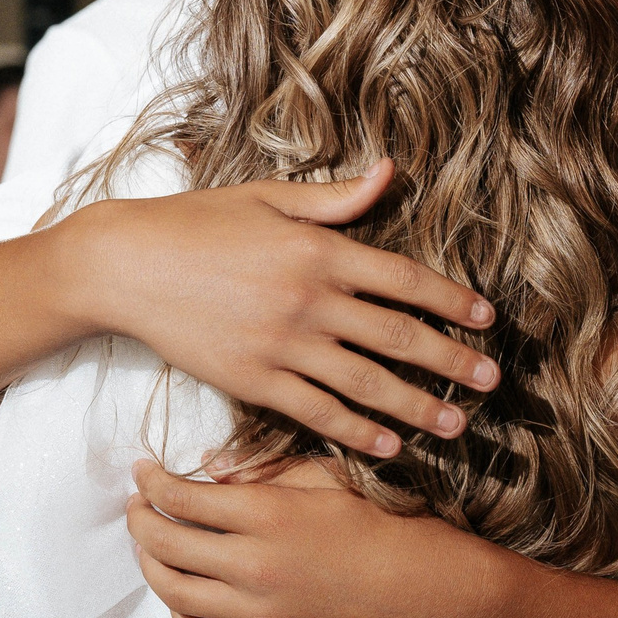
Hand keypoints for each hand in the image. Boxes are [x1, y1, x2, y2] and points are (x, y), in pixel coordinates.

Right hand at [76, 159, 499, 458]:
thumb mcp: (269, 198)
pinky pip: (316, 412)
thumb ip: (335, 197)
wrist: (126, 266)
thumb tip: (391, 171)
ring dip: (416, 407)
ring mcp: (282, 345)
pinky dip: (356, 431)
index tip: (486, 319)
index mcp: (318, 250)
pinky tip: (388, 446)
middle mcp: (308, 300)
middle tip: (491, 381)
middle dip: (450, 361)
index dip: (450, 299)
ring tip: (456, 426)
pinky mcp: (253, 381)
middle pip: (397, 336)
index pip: (403, 278)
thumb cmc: (197, 222)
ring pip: (365, 382)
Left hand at [125, 458, 516, 617]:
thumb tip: (206, 473)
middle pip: (165, 545)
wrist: (423, 590)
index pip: (180, 499)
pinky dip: (179, 611)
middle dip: (140, 520)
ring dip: (151, 566)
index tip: (142, 472)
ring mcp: (258, 614)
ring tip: (150, 545)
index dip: (151, 483)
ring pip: (174, 592)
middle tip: (137, 505)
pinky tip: (181, 589)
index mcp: (267, 516)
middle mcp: (253, 567)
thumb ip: (260, 474)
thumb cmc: (379, 523)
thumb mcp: (322, 478)